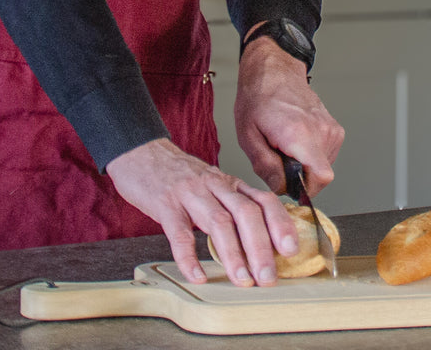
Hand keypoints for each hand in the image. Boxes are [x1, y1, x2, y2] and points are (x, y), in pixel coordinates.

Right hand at [106, 138, 299, 287]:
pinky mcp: (165, 204)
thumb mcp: (211, 184)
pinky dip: (189, 257)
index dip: (280, 224)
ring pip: (218, 222)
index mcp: (228, 183)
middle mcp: (214, 186)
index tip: (290, 250)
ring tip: (242, 279)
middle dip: (261, 247)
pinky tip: (197, 275)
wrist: (139, 152)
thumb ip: (231, 206)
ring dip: (233, 254)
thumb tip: (258, 242)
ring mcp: (189, 194)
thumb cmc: (176, 174)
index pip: (263, 200)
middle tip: (267, 276)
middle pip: (246, 213)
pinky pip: (179, 233)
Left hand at [235, 33, 343, 197]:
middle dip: (298, 176)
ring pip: (322, 167)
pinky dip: (309, 154)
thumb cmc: (258, 99)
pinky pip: (325, 155)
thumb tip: (282, 188)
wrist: (274, 71)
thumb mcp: (248, 137)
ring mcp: (332, 130)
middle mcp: (321, 131)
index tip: (289, 184)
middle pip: (319, 176)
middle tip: (277, 157)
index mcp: (299, 134)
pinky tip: (293, 140)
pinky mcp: (335, 130)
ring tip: (283, 145)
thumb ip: (265, 166)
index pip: (321, 177)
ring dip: (303, 164)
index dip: (306, 189)